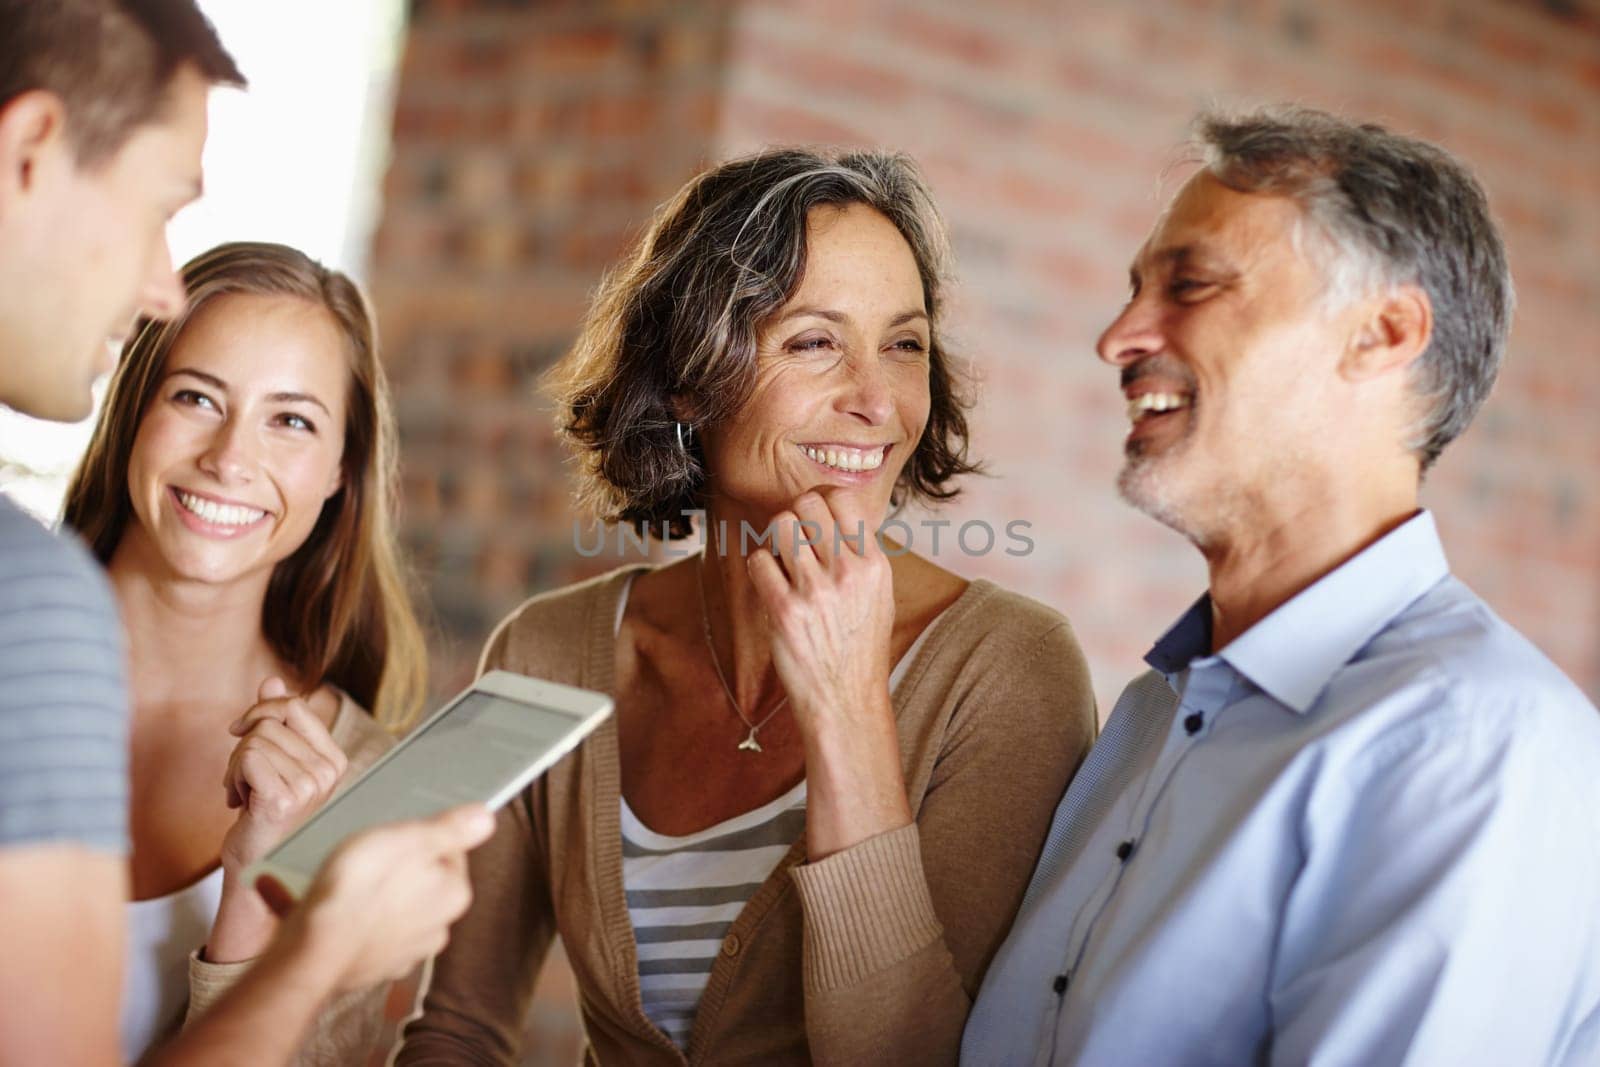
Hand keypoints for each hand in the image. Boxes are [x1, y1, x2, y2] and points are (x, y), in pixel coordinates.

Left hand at [218, 677, 347, 880]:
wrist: (255, 866)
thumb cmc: (263, 815)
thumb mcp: (272, 762)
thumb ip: (277, 721)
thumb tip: (272, 681)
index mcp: (333, 759)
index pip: (296, 706)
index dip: (262, 712)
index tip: (242, 733)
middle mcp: (327, 771)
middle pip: (271, 722)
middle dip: (244, 743)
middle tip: (240, 775)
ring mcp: (309, 785)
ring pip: (254, 740)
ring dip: (234, 766)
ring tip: (242, 794)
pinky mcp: (283, 798)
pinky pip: (247, 758)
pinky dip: (231, 777)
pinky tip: (238, 803)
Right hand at [278, 804, 495, 990]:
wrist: (311, 952)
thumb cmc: (358, 888)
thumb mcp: (406, 840)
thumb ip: (448, 829)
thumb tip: (485, 818)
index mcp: (455, 894)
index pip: (450, 852)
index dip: (421, 838)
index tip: (395, 837)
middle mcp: (439, 929)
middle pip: (423, 883)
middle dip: (399, 869)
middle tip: (368, 859)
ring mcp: (406, 953)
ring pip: (396, 911)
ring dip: (376, 898)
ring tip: (347, 885)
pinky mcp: (373, 969)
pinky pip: (368, 936)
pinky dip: (354, 924)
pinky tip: (332, 912)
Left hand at [747, 491, 908, 856]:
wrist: (845, 699)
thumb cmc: (859, 648)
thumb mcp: (879, 596)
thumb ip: (861, 555)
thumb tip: (836, 516)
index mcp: (874, 564)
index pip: (842, 499)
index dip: (820, 501)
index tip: (813, 517)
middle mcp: (847, 571)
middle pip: (806, 504)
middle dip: (794, 517)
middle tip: (793, 542)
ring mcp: (815, 590)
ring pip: (780, 526)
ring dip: (774, 542)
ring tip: (783, 566)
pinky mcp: (784, 611)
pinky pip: (759, 561)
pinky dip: (759, 569)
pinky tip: (771, 587)